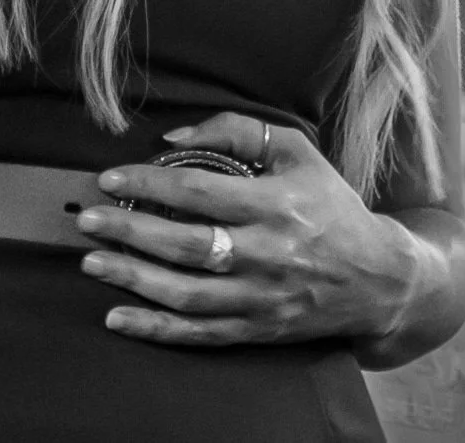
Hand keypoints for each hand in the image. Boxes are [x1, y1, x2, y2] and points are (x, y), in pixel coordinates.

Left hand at [75, 112, 415, 348]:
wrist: (379, 278)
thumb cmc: (329, 203)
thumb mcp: (294, 149)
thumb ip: (234, 131)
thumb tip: (173, 139)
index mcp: (276, 203)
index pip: (200, 192)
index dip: (149, 184)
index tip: (110, 179)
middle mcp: (268, 254)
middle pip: (186, 244)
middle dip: (128, 231)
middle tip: (86, 220)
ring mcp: (261, 298)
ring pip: (187, 294)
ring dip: (132, 279)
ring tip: (91, 262)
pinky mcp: (258, 330)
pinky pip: (199, 334)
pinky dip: (155, 330)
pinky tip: (119, 318)